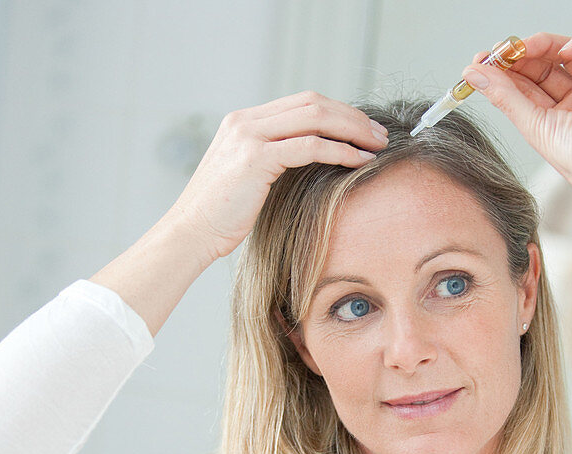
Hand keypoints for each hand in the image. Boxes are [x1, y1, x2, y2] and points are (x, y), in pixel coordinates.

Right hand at [166, 91, 388, 264]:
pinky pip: (310, 146)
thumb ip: (273, 159)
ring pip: (315, 118)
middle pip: (313, 103)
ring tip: (377, 146)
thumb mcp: (248, 178)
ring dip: (352, 130)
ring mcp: (248, 136)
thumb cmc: (222, 216)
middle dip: (352, 117)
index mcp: (244, 121)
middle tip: (380, 135)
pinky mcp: (255, 158)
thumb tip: (311, 159)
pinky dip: (340, 151)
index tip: (365, 129)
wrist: (191, 233)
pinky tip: (359, 161)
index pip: (302, 102)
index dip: (339, 112)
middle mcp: (245, 121)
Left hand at [462, 28, 571, 207]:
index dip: (505, 71)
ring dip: (547, 44)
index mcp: (558, 119)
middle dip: (522, 55)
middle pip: (546, 65)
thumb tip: (472, 73)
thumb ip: (504, 96)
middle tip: (503, 49)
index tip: (481, 61)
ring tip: (528, 46)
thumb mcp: (533, 126)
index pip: (527, 86)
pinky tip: (568, 48)